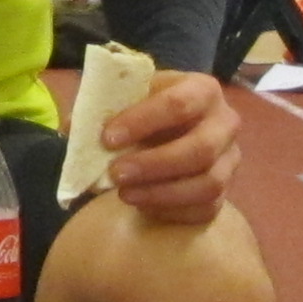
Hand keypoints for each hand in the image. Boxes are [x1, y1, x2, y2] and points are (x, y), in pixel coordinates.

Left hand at [91, 67, 237, 227]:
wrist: (167, 132)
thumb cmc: (144, 111)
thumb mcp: (123, 99)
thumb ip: (99, 108)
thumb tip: (73, 130)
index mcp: (202, 90)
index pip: (178, 104)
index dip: (142, 122)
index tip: (107, 138)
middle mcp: (225, 124)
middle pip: (199, 149)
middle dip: (153, 164)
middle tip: (115, 174)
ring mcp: (229, 162)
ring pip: (206, 184)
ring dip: (161, 193)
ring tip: (124, 194)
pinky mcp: (223, 193)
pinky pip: (204, 209)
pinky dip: (171, 211)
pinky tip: (142, 206)